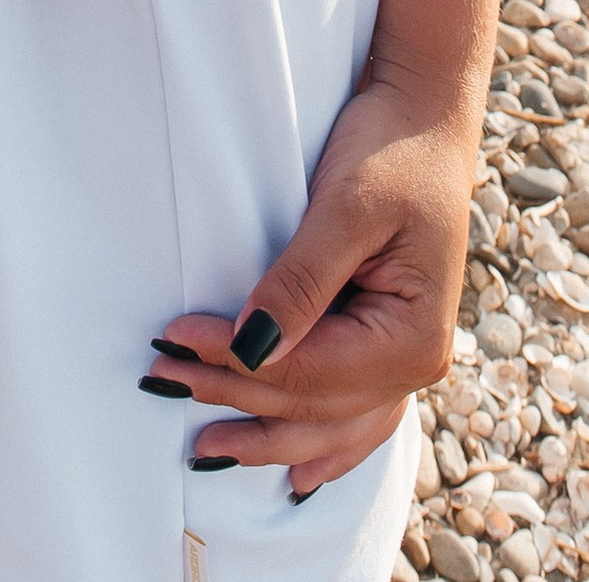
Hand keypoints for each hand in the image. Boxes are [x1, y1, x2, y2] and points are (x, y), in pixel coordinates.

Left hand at [151, 68, 475, 489]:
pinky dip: (321, 445)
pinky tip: (294, 474)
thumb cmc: (391, 149)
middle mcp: (417, 362)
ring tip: (203, 448)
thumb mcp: (345, 207)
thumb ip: (301, 282)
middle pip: (311, 405)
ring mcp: (407, 360)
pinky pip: (353, 415)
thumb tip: (251, 350)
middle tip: (161, 377)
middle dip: (234, 397)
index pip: (307, 371)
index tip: (174, 338)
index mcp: (413, 336)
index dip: (237, 363)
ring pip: (328, 424)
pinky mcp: (389, 344)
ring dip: (266, 435)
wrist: (427, 114)